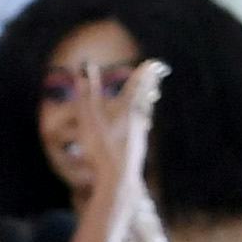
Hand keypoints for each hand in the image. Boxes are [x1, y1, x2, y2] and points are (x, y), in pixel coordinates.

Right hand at [78, 53, 165, 199]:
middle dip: (148, 84)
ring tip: (148, 98)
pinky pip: (140, 131)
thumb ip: (87, 93)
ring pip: (144, 114)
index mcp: (126, 108)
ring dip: (145, 103)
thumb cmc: (102, 147)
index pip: (137, 84)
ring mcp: (139, 135)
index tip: (154, 62)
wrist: (119, 179)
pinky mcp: (137, 150)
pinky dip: (140, 122)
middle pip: (145, 97)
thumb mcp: (89, 118)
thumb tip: (84, 66)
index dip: (145, 71)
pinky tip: (138, 129)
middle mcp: (137, 119)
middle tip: (157, 73)